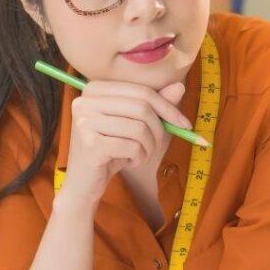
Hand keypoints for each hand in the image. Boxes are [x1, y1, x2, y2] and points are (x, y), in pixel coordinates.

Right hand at [58, 80, 189, 206]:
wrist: (85, 183)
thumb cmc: (111, 151)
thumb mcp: (135, 125)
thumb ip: (155, 105)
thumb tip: (180, 87)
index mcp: (95, 89)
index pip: (142, 91)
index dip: (168, 108)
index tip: (185, 125)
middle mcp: (85, 100)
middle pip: (142, 107)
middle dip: (159, 130)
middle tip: (156, 147)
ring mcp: (85, 121)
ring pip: (139, 128)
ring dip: (148, 147)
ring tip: (139, 155)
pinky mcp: (90, 143)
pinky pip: (131, 146)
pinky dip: (138, 158)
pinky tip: (128, 162)